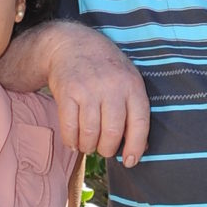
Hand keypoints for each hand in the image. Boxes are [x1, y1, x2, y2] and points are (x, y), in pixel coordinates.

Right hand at [46, 26, 150, 163]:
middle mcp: (112, 87)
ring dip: (88, 146)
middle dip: (108, 149)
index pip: (140, 123)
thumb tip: (140, 148)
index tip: (130, 161)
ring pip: (90, 134)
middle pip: (112, 133)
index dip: (135, 147)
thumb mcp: (128, 81)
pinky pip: (69, 127)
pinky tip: (74, 141)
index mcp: (132, 86)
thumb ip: (136, 110)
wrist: (72, 44)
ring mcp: (88, 89)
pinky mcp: (66, 92)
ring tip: (88, 145)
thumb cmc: (106, 70)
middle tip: (104, 149)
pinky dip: (71, 140)